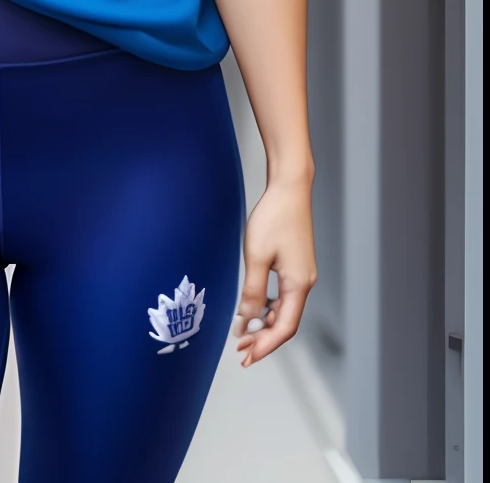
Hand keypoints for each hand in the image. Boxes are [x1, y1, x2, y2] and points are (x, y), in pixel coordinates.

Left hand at [233, 177, 316, 365]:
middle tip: (241, 350)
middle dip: (263, 339)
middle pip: (285, 323)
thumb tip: (246, 321)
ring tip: (243, 332)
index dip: (265, 346)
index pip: (284, 328)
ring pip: (284, 310)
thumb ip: (252, 292)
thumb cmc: (274, 218)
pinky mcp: (296, 265)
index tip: (247, 357)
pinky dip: (268, 306)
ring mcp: (302, 274)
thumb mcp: (257, 257)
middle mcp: (305, 283)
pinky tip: (253, 307)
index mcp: (299, 285)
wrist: (289, 188)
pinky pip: (283, 295)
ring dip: (264, 324)